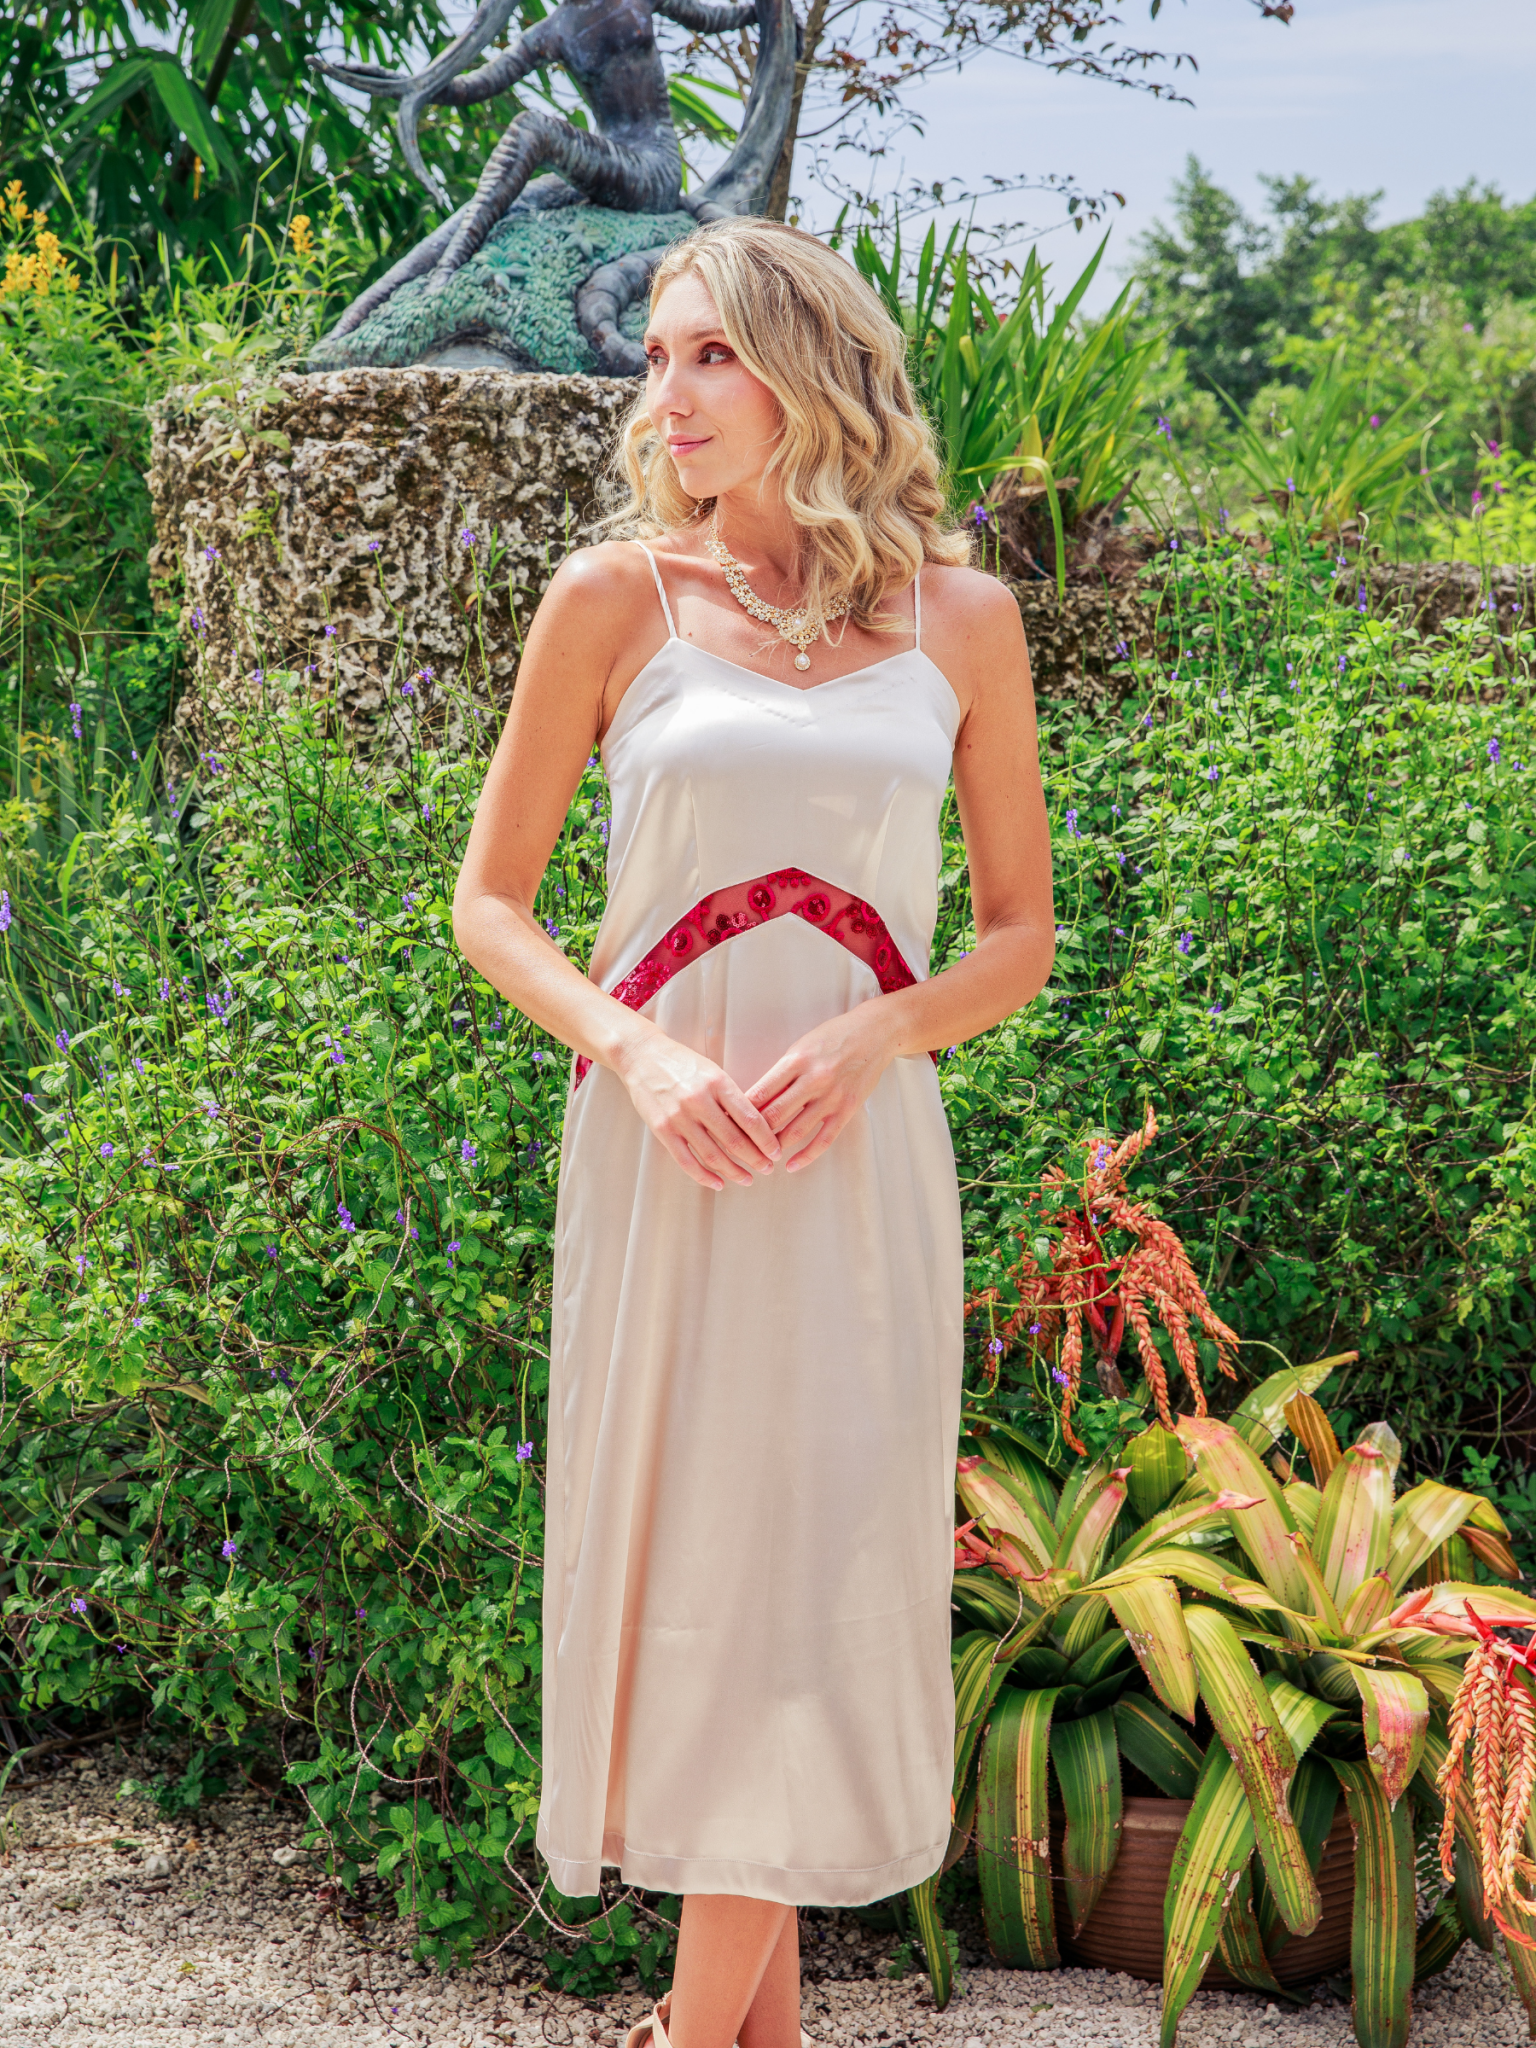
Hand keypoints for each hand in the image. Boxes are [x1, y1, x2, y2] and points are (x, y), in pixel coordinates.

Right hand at [615, 1029, 781, 1191]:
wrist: (641, 1055)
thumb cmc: (681, 1062)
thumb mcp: (712, 1071)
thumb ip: (730, 1097)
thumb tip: (754, 1127)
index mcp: (718, 1083)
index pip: (750, 1118)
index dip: (766, 1140)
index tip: (776, 1152)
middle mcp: (699, 1101)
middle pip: (734, 1140)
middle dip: (755, 1159)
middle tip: (768, 1169)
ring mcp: (679, 1117)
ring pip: (712, 1155)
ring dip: (734, 1171)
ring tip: (747, 1179)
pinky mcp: (662, 1130)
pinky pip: (686, 1161)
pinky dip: (704, 1176)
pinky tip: (718, 1183)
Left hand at [744, 1003, 897, 1172]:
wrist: (874, 1033)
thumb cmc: (832, 1037)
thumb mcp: (801, 1047)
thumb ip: (781, 1074)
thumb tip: (754, 1100)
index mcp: (795, 1060)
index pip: (760, 1093)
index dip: (740, 1112)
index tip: (726, 1124)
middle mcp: (813, 1079)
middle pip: (774, 1115)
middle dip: (753, 1134)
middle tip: (738, 1147)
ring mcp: (831, 1096)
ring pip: (795, 1131)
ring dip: (775, 1147)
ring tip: (761, 1157)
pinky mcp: (847, 1110)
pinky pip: (823, 1140)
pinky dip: (805, 1156)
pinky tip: (791, 1165)